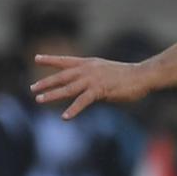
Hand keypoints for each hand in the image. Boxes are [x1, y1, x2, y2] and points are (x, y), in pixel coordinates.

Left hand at [30, 55, 150, 119]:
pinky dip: (73, 109)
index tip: (36, 59)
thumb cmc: (129, 75)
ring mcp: (93, 79)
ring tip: (39, 100)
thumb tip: (85, 92)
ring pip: (68, 88)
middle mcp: (89, 69)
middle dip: (46, 82)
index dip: (50, 60)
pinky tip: (65, 117)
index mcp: (90, 63)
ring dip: (52, 94)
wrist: (143, 75)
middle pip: (62, 75)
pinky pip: (82, 101)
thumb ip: (94, 79)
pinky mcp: (100, 90)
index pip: (66, 60)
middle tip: (33, 88)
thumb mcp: (107, 72)